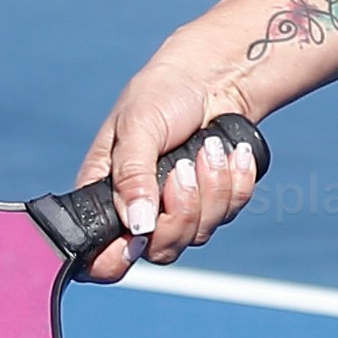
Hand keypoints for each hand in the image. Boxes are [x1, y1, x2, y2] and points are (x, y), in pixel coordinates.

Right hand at [78, 30, 266, 280]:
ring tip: (209, 147)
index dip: (116, 259)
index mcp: (106, 195)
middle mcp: (140, 212)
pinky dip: (237, 180)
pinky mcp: (215, 203)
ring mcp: (179, 210)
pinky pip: (231, 211)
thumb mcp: (138, 126)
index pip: (100, 257)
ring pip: (199, 234)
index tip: (140, 233)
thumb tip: (137, 226)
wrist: (213, 78)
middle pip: (160, 250)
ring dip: (212, 188)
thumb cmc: (163, 94)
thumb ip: (131, 175)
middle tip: (185, 167)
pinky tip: (232, 153)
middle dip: (181, 210)